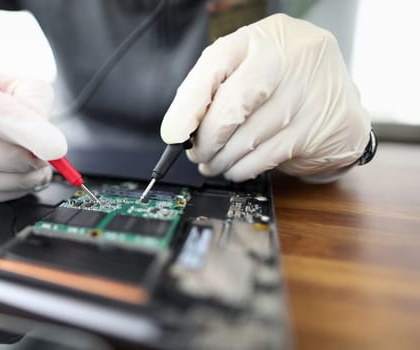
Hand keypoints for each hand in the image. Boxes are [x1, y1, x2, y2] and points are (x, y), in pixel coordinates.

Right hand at [0, 58, 66, 202]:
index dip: (14, 124)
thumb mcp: (15, 80)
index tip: (54, 145)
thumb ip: (32, 99)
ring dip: (15, 178)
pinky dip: (4, 191)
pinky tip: (18, 179)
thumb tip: (43, 134)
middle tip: (46, 157)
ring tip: (37, 169)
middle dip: (17, 157)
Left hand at [161, 14, 369, 181]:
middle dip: (207, 138)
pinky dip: (244, 167)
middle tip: (196, 153)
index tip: (175, 131)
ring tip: (213, 164)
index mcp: (265, 36)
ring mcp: (309, 92)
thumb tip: (180, 127)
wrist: (340, 99)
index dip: (190, 101)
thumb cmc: (283, 83)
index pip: (216, 62)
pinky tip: (236, 168)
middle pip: (233, 105)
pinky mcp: (318, 127)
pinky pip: (268, 155)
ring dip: (223, 159)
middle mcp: (291, 57)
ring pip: (249, 137)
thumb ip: (217, 86)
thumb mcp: (251, 67)